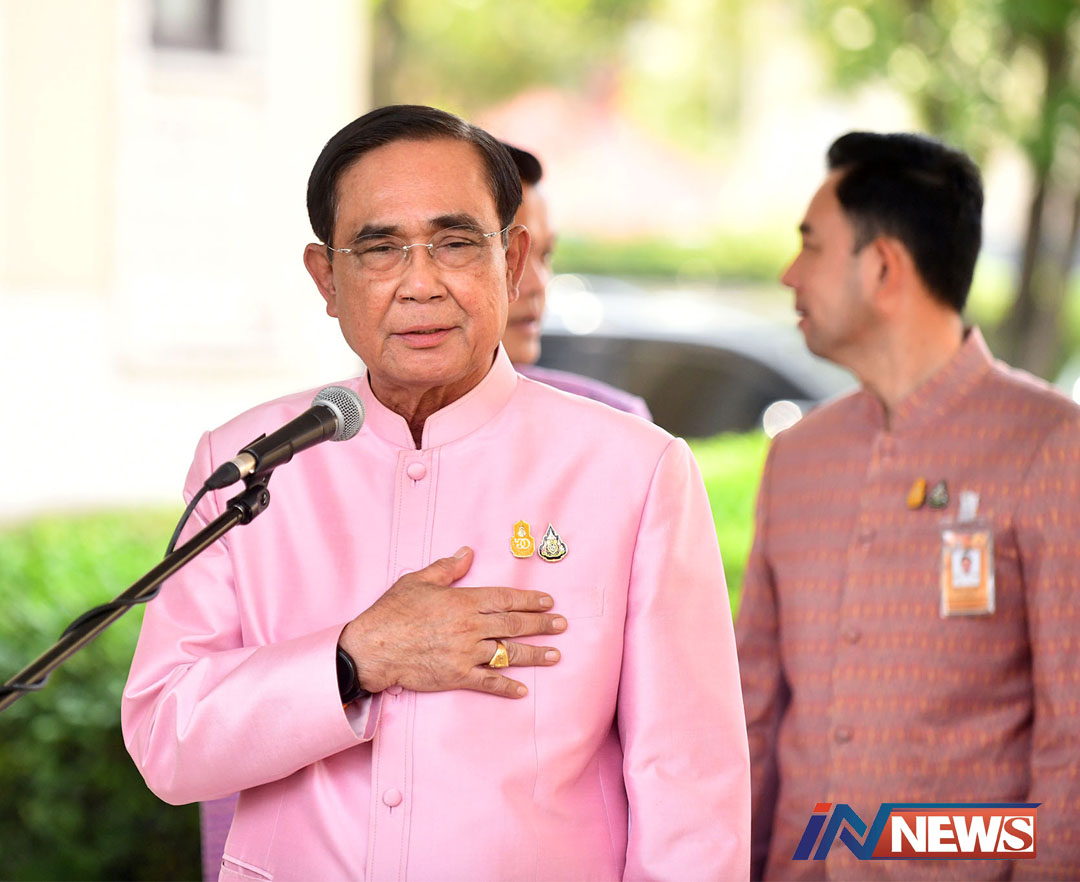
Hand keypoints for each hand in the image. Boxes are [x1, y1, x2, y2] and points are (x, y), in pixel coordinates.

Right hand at [338, 546, 565, 697]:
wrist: (374, 648)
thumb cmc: (394, 612)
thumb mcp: (419, 581)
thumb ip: (447, 568)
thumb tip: (467, 553)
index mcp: (464, 601)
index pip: (506, 599)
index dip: (530, 600)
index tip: (548, 602)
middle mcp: (470, 627)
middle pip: (514, 625)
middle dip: (542, 624)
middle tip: (561, 625)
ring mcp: (466, 653)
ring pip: (508, 654)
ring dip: (534, 654)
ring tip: (554, 655)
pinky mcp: (457, 676)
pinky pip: (488, 682)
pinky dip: (506, 686)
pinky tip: (522, 690)